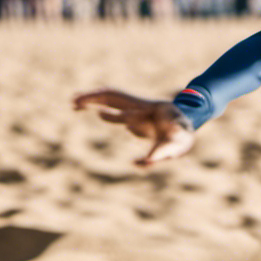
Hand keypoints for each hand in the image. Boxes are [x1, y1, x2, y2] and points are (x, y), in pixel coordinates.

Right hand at [73, 88, 194, 166]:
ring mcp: (134, 109)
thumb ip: (159, 153)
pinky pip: (112, 107)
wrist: (187, 124)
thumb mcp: (174, 146)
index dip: (108, 109)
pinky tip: (85, 110)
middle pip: (113, 97)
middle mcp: (138, 108)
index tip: (93, 110)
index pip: (125, 107)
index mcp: (147, 111)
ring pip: (110, 100)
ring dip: (92, 100)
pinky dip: (98, 107)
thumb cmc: (182, 136)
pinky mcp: (132, 114)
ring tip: (73, 104)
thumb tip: (141, 163)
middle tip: (74, 103)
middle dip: (94, 98)